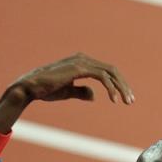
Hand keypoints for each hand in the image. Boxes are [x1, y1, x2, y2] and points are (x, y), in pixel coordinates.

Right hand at [0, 53, 133, 133]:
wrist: (31, 88)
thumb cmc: (47, 90)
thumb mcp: (68, 92)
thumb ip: (81, 91)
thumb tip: (94, 96)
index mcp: (82, 63)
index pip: (107, 71)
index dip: (119, 84)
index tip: (126, 98)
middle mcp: (83, 59)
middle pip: (112, 71)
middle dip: (124, 86)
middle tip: (131, 101)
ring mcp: (81, 62)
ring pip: (110, 73)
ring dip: (121, 88)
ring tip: (126, 102)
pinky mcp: (79, 68)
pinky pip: (102, 77)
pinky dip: (111, 88)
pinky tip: (114, 100)